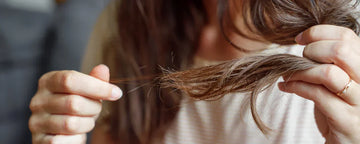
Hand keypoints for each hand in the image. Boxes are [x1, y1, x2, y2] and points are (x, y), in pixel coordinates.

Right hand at [29, 65, 121, 143]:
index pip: (70, 80)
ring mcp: (36, 121)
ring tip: (86, 122)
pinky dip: (77, 138)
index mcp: (48, 81)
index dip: (97, 87)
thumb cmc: (76, 108)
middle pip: (73, 103)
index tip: (116, 93)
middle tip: (96, 110)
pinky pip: (63, 141)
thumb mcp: (87, 92)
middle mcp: (38, 100)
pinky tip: (77, 135)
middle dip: (94, 108)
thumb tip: (103, 69)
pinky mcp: (39, 141)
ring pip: (71, 124)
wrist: (60, 133)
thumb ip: (95, 80)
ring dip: (87, 124)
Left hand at [278, 25, 359, 143]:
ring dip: (301, 71)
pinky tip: (285, 87)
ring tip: (289, 75)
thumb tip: (304, 41)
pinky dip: (295, 87)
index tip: (300, 38)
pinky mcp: (346, 119)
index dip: (319, 33)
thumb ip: (330, 61)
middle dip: (312, 50)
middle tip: (300, 59)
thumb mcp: (341, 79)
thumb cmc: (342, 106)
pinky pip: (316, 95)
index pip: (347, 36)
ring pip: (328, 73)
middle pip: (341, 50)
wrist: (350, 142)